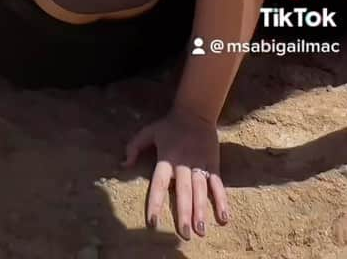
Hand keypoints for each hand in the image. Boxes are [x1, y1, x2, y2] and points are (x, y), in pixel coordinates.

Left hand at [124, 107, 228, 239]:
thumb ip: (134, 146)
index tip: (153, 222)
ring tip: (201, 230)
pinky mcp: (213, 165)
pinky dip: (221, 200)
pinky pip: (217, 185)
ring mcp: (200, 165)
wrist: (196, 112)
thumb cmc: (170, 125)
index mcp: (166, 159)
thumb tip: (123, 164)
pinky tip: (223, 217)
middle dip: (184, 213)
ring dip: (201, 210)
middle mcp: (183, 165)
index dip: (155, 202)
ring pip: (200, 190)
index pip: (158, 184)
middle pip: (183, 191)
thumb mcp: (149, 132)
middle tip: (184, 234)